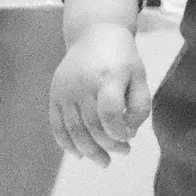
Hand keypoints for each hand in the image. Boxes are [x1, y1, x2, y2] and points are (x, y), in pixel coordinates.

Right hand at [48, 24, 150, 165]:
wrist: (94, 33)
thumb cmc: (122, 58)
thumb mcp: (139, 74)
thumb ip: (140, 104)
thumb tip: (129, 132)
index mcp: (108, 76)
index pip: (110, 113)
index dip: (119, 131)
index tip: (130, 136)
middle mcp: (83, 83)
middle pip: (92, 125)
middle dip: (108, 145)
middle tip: (123, 153)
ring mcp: (66, 90)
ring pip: (74, 130)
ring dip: (89, 151)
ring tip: (104, 161)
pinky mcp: (55, 94)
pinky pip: (57, 125)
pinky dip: (66, 144)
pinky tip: (80, 154)